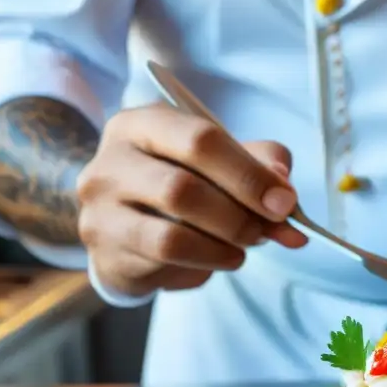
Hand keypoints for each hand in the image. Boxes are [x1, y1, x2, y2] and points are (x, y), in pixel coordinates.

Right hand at [76, 103, 308, 296]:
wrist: (127, 230)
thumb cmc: (181, 184)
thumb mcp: (220, 162)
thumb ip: (259, 165)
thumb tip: (285, 191)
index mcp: (143, 124)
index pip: (201, 139)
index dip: (250, 173)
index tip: (285, 201)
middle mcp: (112, 161)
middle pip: (184, 189)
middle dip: (240, 215)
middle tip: (268, 229)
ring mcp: (102, 210)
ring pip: (174, 235)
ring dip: (225, 244)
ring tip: (244, 245)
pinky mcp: (106, 252)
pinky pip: (167, 262)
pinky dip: (209, 262)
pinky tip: (224, 257)